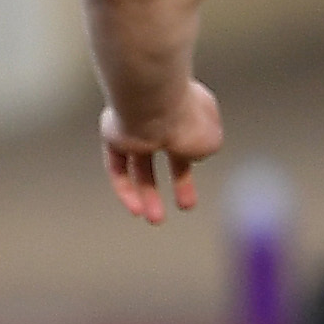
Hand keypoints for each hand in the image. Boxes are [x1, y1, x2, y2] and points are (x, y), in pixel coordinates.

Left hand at [100, 82, 222, 223]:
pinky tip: (135, 209)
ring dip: (148, 193)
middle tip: (186, 205)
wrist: (154, 104)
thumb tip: (191, 155)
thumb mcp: (210, 141)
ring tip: (156, 219)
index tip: (205, 174)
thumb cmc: (186, 120)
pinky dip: (125, 188)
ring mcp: (136, 123)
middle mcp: (162, 113)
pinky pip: (117, 166)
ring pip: (139, 163)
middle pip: (168, 151)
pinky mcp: (113, 134)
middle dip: (178, 181)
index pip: (195, 135)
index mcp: (192, 107)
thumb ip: (203, 150)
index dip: (198, 159)